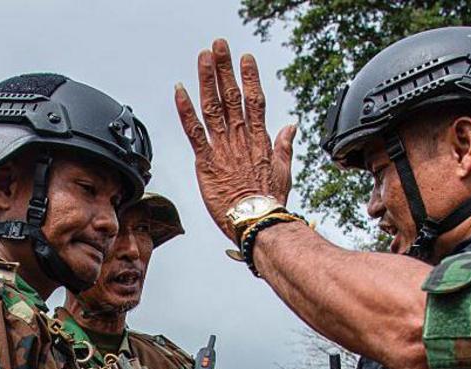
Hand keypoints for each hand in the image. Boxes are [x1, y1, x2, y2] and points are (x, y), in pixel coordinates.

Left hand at [175, 38, 296, 241]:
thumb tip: (291, 125)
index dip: (250, 78)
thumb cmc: (270, 201)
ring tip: (203, 57)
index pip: (254, 101)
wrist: (256, 221)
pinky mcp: (206, 162)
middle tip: (220, 45)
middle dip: (225, 69)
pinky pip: (193, 131)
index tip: (246, 59)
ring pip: (213, 107)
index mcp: (259, 140)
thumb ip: (284, 145)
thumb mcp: (283, 170)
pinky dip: (185, 110)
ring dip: (206, 80)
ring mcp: (222, 148)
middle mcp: (240, 139)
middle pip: (232, 97)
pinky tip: (179, 90)